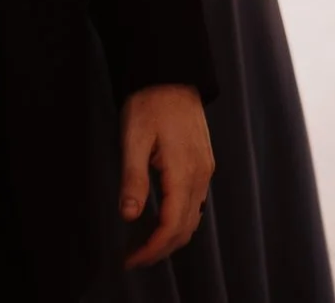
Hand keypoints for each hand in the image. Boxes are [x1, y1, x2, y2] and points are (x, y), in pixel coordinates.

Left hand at [120, 85, 212, 266]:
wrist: (172, 75)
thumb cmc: (149, 104)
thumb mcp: (133, 139)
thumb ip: (133, 179)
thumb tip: (129, 216)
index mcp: (184, 171)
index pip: (172, 224)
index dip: (152, 248)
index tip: (130, 259)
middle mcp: (200, 174)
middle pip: (186, 228)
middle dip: (160, 250)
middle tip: (132, 258)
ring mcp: (205, 169)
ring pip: (193, 218)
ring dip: (170, 238)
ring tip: (142, 245)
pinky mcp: (203, 164)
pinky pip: (196, 204)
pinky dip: (179, 221)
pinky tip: (159, 221)